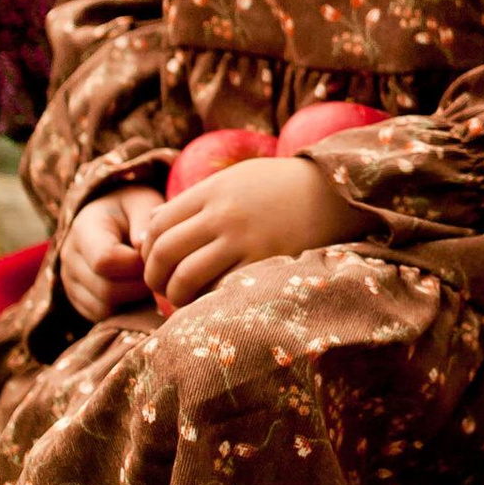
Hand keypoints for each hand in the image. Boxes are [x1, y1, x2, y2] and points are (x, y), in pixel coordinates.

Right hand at [59, 183, 167, 323]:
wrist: (108, 217)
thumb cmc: (131, 209)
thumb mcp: (142, 202)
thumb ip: (145, 221)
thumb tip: (143, 249)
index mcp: (84, 229)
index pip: (105, 260)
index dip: (136, 265)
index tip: (153, 255)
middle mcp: (69, 258)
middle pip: (106, 290)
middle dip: (139, 286)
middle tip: (157, 272)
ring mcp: (69, 282)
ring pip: (104, 309)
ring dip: (133, 300)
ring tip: (145, 278)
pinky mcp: (77, 300)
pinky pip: (102, 318)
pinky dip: (124, 309)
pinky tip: (134, 290)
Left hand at [141, 151, 357, 312]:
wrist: (335, 195)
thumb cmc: (283, 187)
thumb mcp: (236, 179)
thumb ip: (195, 200)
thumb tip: (152, 224)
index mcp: (213, 191)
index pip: (158, 223)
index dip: (147, 249)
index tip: (154, 263)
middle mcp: (223, 214)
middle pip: (164, 251)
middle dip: (154, 277)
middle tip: (160, 289)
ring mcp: (244, 240)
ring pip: (186, 276)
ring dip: (174, 296)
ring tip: (181, 302)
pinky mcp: (265, 263)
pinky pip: (220, 290)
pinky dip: (206, 302)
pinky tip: (209, 305)